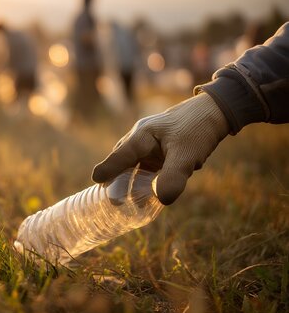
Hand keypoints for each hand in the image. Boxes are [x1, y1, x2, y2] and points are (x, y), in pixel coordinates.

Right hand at [92, 93, 228, 204]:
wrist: (217, 111)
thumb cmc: (198, 129)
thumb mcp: (186, 155)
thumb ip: (173, 177)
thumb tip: (162, 200)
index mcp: (142, 136)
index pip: (120, 156)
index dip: (108, 169)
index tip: (95, 180)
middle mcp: (141, 137)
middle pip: (122, 160)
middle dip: (116, 178)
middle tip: (114, 200)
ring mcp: (150, 141)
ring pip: (133, 163)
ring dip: (129, 179)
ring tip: (126, 199)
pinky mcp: (159, 146)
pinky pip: (145, 164)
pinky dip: (142, 176)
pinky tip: (147, 189)